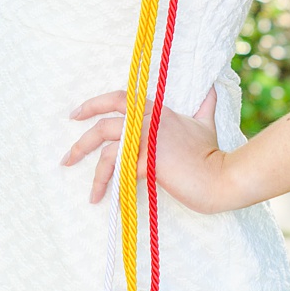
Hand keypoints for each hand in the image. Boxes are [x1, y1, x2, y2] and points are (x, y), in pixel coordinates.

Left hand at [62, 88, 246, 214]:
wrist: (222, 177)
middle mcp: (147, 121)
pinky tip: (113, 203)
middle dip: (81, 144)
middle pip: (102, 127)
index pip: (116, 98)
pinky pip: (122, 176)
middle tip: (67, 159)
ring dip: (96, 176)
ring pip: (108, 155)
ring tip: (92, 194)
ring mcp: (146, 142)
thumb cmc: (213, 153)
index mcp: (155, 109)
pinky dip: (116, 190)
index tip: (75, 115)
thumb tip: (211, 87)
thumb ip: (203, 105)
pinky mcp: (147, 163)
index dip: (93, 105)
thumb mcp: (206, 122)